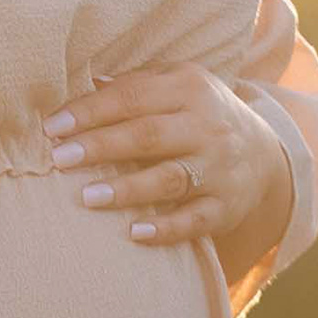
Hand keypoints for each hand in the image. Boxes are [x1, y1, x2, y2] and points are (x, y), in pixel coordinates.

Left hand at [44, 64, 295, 267]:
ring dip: (127, 189)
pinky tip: (134, 232)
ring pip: (170, 179)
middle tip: (59, 159)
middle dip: (101, 147)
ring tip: (88, 196)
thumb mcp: (176, 85)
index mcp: (190, 88)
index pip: (133, 97)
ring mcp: (219, 168)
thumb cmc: (198, 114)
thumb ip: (133, 86)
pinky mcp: (225, 206)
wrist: (264, 152)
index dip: (90, 112)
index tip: (52, 128)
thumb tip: (79, 89)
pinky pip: (194, 220)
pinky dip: (165, 228)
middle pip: (148, 135)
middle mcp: (208, 126)